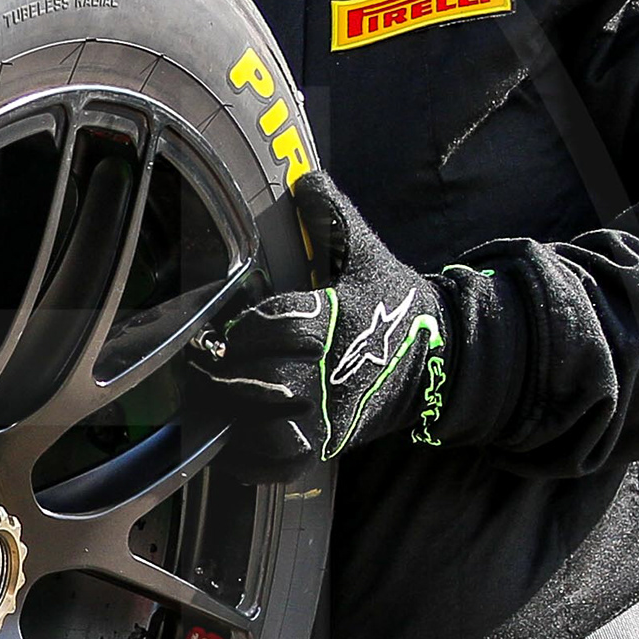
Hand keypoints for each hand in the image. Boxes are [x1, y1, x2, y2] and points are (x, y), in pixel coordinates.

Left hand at [178, 172, 447, 482]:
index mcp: (336, 320)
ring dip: (232, 420)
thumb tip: (305, 173)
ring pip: (270, 428)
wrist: (441, 359)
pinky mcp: (331, 443)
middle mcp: (332, 371)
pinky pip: (284, 464)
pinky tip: (226, 450)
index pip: (279, 325)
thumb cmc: (393, 304)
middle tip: (197, 368)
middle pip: (266, 379)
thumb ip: (331, 217)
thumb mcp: (366, 256)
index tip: (225, 329)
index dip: (245, 327)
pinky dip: (251, 464)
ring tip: (206, 406)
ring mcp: (331, 413)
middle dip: (226, 374)